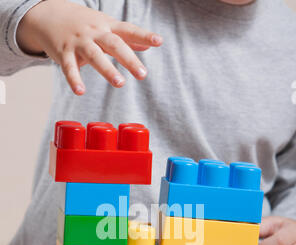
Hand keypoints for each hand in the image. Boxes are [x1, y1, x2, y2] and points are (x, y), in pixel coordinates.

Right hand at [16, 0, 162, 93]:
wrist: (49, 14)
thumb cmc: (83, 24)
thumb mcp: (106, 26)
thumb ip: (127, 37)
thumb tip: (148, 44)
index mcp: (107, 27)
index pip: (128, 30)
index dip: (144, 35)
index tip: (159, 41)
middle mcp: (94, 33)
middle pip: (114, 44)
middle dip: (129, 59)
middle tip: (142, 74)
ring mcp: (78, 42)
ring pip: (94, 55)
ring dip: (107, 69)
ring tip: (120, 83)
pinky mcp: (63, 53)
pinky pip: (69, 67)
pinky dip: (74, 79)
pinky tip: (80, 91)